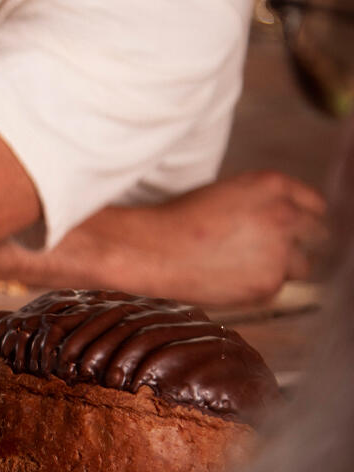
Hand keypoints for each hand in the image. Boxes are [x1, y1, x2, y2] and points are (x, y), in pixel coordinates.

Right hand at [122, 170, 327, 304]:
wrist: (153, 249)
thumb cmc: (181, 219)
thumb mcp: (227, 193)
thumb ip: (264, 202)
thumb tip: (291, 221)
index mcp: (272, 184)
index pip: (315, 205)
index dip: (303, 218)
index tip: (295, 228)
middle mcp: (284, 214)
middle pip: (318, 235)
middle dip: (299, 243)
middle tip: (269, 250)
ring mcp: (280, 250)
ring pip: (302, 266)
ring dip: (282, 266)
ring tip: (245, 264)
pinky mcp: (270, 282)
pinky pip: (279, 286)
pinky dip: (261, 284)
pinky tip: (232, 276)